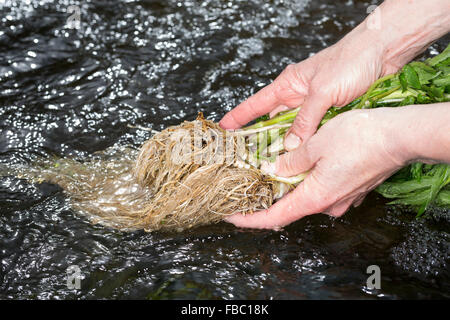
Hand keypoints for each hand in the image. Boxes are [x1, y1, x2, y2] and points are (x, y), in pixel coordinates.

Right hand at [220, 28, 390, 149]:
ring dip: (290, 146)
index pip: (256, 104)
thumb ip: (306, 119)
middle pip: (274, 122)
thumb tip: (292, 145)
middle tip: (251, 159)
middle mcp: (298, 97)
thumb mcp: (323, 92)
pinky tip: (305, 158)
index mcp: (289, 85)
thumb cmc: (350, 60)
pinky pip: (315, 133)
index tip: (223, 129)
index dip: (239, 117)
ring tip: (278, 165)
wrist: (383, 52)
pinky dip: (310, 145)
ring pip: (295, 131)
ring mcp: (314, 107)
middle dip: (263, 140)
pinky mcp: (330, 114)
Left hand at [225, 108, 411, 228]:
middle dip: (265, 199)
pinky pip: (320, 189)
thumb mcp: (315, 144)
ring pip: (305, 196)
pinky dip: (304, 181)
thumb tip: (273, 168)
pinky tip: (297, 165)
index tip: (230, 216)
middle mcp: (327, 203)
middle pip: (288, 208)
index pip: (274, 218)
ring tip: (266, 171)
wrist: (400, 136)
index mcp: (315, 197)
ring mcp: (340, 198)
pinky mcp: (349, 188)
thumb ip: (291, 159)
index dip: (249, 219)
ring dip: (285, 187)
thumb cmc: (361, 138)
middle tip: (245, 188)